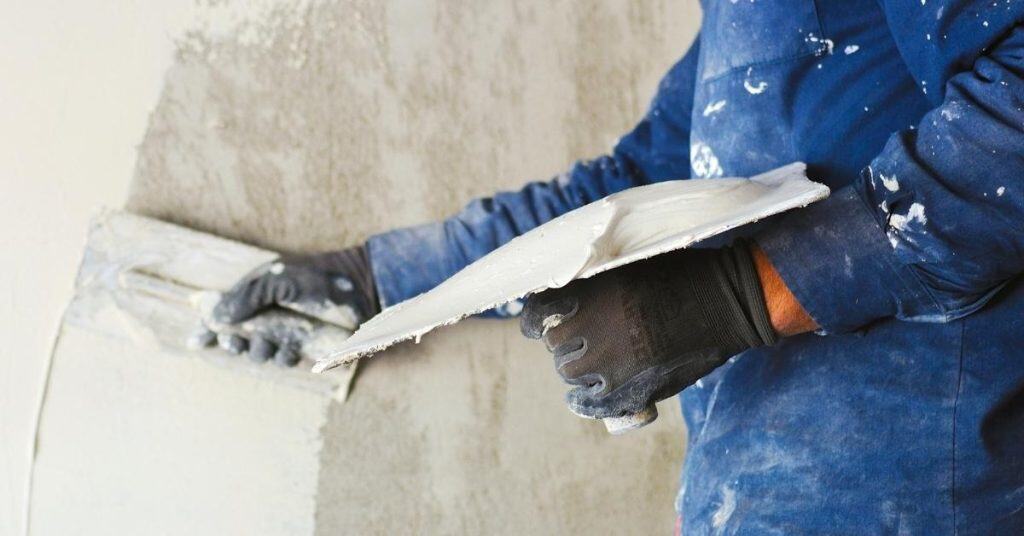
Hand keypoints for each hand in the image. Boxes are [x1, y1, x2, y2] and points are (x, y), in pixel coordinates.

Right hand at [191, 245, 379, 365]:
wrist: (357, 287)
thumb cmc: (316, 277)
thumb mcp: (277, 279)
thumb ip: (246, 296)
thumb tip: (217, 317)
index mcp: (254, 296)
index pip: (221, 315)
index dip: (206, 329)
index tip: (195, 341)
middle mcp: (266, 316)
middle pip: (235, 339)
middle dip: (232, 343)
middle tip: (237, 341)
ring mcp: (285, 332)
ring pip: (258, 353)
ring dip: (259, 351)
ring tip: (268, 343)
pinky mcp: (304, 347)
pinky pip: (283, 360)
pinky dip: (282, 358)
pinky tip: (288, 350)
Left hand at [520, 240, 779, 418]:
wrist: (729, 301)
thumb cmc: (684, 274)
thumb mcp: (632, 262)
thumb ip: (596, 280)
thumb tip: (563, 294)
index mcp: (593, 292)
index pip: (540, 312)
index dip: (534, 319)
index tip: (536, 324)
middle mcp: (596, 328)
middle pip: (556, 345)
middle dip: (563, 342)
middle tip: (582, 338)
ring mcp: (615, 362)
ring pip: (571, 373)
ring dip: (576, 368)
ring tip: (593, 361)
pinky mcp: (635, 388)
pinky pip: (594, 403)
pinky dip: (583, 401)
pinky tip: (581, 397)